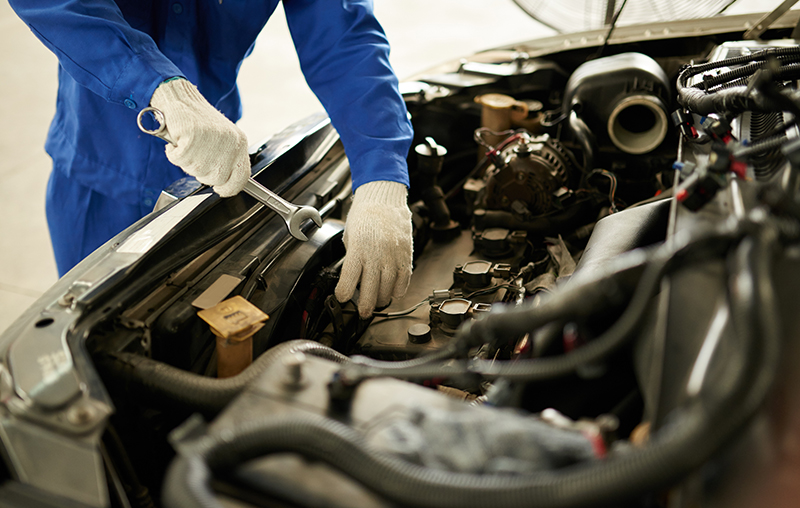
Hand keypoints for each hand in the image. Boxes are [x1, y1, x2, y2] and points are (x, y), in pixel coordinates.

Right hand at [149, 79, 249, 196]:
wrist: (181, 98)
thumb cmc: (199, 122)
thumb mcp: (223, 141)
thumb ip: (227, 161)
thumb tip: (224, 184)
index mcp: (239, 143)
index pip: (242, 177)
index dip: (229, 188)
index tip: (221, 190)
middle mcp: (229, 141)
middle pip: (216, 178)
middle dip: (202, 173)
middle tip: (195, 157)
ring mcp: (212, 138)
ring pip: (197, 170)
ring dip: (186, 162)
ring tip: (187, 145)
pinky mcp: (193, 135)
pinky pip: (180, 160)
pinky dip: (173, 154)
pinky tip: (177, 142)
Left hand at [335, 181, 412, 317]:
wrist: (384, 198)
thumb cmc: (364, 214)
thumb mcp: (350, 236)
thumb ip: (352, 258)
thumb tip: (352, 277)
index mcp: (358, 249)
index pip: (348, 280)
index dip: (343, 294)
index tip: (342, 297)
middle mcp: (376, 254)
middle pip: (370, 290)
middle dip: (364, 306)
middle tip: (362, 312)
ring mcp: (393, 255)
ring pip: (388, 288)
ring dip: (381, 299)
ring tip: (376, 302)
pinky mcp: (405, 254)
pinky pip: (404, 279)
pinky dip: (398, 289)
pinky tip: (392, 292)